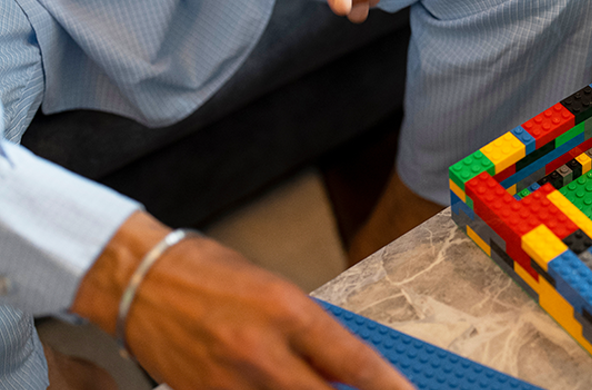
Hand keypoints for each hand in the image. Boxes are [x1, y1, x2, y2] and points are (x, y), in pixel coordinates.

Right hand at [73, 212, 415, 389]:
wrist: (140, 280)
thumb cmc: (212, 276)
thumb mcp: (279, 292)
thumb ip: (314, 336)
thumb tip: (347, 373)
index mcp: (288, 312)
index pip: (354, 362)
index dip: (389, 387)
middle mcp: (261, 352)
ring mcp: (229, 382)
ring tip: (307, 381)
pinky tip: (273, 386)